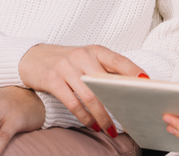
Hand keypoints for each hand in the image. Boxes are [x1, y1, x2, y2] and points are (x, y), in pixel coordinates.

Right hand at [17, 44, 143, 134]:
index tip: (146, 83)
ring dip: (102, 116)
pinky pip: (73, 103)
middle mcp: (81, 55)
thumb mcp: (85, 58)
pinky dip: (85, 117)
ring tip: (110, 129)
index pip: (118, 60)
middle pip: (105, 83)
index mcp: (94, 49)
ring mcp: (65, 67)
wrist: (31, 56)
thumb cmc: (65, 61)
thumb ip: (103, 69)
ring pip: (90, 96)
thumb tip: (129, 88)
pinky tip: (92, 125)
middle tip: (129, 120)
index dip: (133, 70)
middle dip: (118, 104)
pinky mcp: (52, 79)